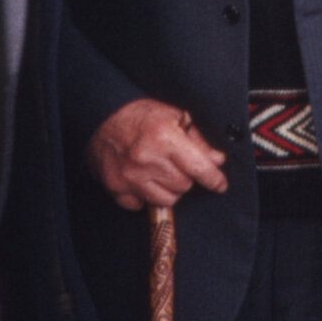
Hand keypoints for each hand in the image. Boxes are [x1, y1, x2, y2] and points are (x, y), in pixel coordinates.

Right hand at [86, 98, 227, 209]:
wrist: (101, 117)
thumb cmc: (140, 114)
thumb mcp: (173, 116)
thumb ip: (197, 140)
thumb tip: (217, 160)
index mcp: (164, 137)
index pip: (198, 168)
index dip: (213, 178)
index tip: (220, 184)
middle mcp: (146, 159)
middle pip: (184, 185)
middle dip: (186, 176)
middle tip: (175, 162)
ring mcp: (130, 176)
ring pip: (166, 199)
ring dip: (168, 188)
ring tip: (160, 170)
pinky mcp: (116, 188)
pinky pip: (142, 206)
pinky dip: (146, 196)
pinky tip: (143, 179)